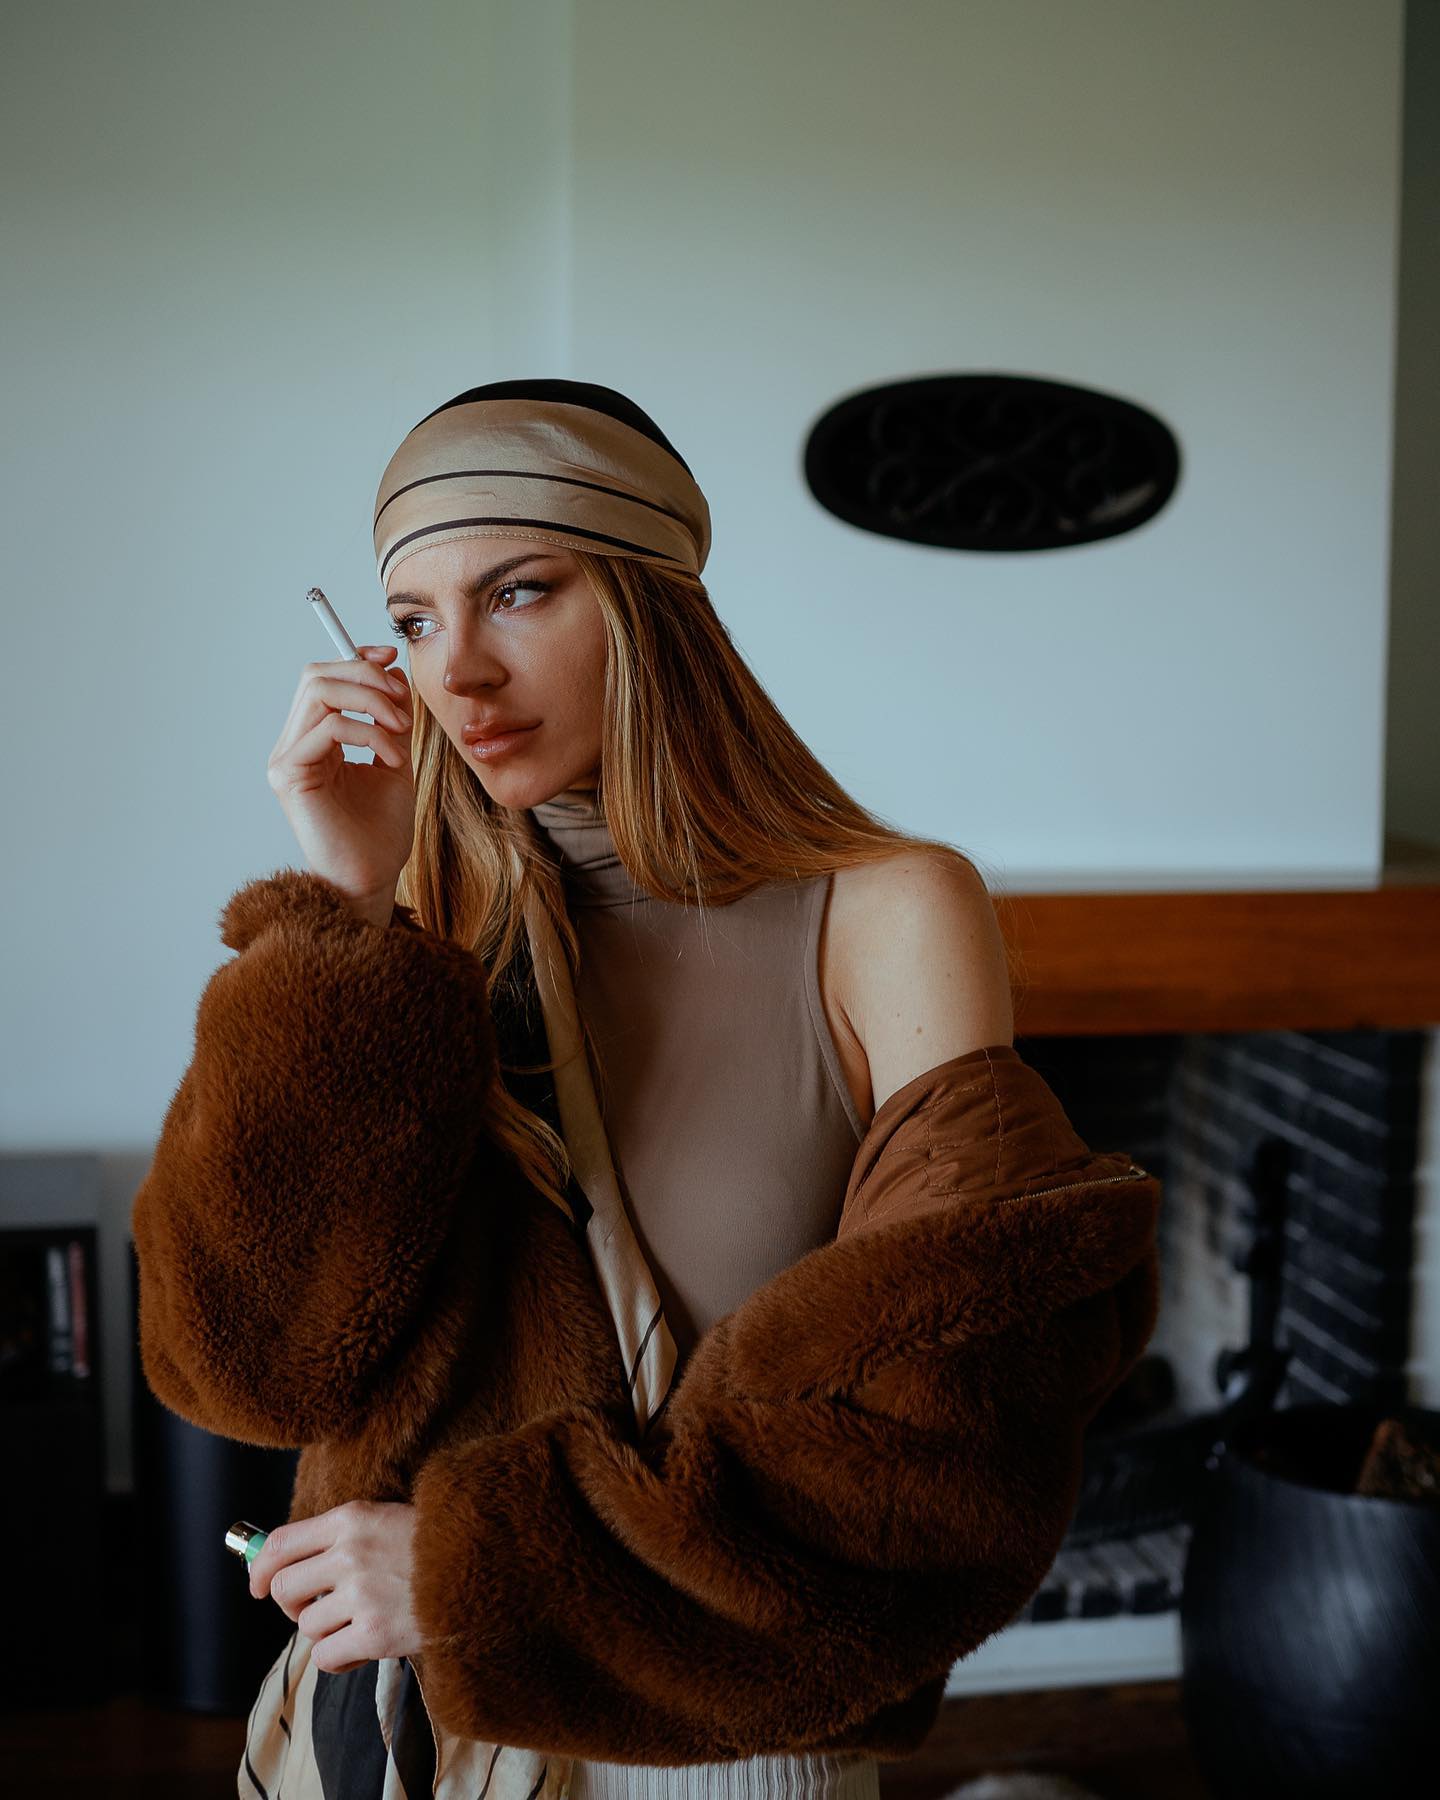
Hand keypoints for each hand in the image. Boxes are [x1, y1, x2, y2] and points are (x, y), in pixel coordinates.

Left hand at [247, 1499, 428, 1672]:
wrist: (483, 1565)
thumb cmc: (433, 1544)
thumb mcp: (383, 1519)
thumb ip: (340, 1535)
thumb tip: (285, 1563)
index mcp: (350, 1519)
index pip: (280, 1543)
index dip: (258, 1568)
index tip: (257, 1586)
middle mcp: (349, 1554)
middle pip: (283, 1588)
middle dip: (293, 1604)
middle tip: (316, 1607)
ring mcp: (361, 1595)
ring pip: (306, 1626)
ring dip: (325, 1630)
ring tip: (355, 1622)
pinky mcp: (374, 1633)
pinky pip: (326, 1657)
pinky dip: (339, 1657)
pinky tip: (363, 1644)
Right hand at [267, 644, 416, 916]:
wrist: (373, 880)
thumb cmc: (380, 832)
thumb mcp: (394, 760)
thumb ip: (390, 719)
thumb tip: (392, 671)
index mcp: (313, 740)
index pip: (323, 679)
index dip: (355, 660)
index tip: (391, 659)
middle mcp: (293, 745)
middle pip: (316, 676)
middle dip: (365, 676)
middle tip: (402, 703)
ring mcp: (286, 760)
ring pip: (319, 692)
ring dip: (370, 701)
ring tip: (400, 731)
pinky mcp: (289, 776)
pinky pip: (329, 727)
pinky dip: (368, 733)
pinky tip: (391, 759)